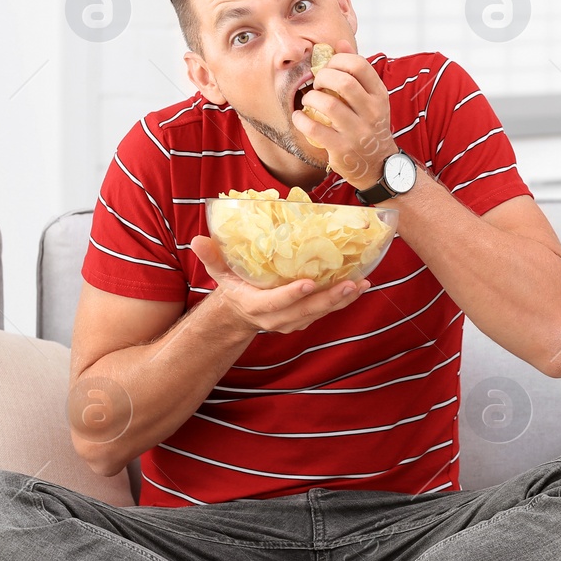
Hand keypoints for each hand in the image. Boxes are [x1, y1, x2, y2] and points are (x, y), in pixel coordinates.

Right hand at [189, 235, 368, 333]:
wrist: (242, 311)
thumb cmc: (233, 285)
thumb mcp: (218, 272)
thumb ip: (211, 257)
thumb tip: (198, 239)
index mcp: (256, 306)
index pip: (275, 303)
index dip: (291, 295)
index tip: (308, 283)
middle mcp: (277, 318)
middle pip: (306, 311)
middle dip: (329, 299)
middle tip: (350, 283)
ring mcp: (293, 321)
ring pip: (320, 312)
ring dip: (343, 300)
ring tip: (362, 284)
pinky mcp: (306, 318)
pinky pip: (327, 311)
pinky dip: (344, 300)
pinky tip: (361, 286)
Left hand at [291, 46, 399, 189]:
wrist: (376, 164)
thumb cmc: (368, 124)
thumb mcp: (370, 97)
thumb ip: (356, 70)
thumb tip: (339, 42)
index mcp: (379, 95)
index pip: (359, 65)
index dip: (338, 60)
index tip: (328, 67)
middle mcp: (372, 112)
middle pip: (343, 81)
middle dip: (322, 77)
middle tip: (317, 84)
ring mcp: (357, 132)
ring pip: (328, 104)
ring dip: (311, 98)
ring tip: (308, 100)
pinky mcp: (342, 149)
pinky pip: (314, 128)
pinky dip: (301, 119)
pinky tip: (300, 117)